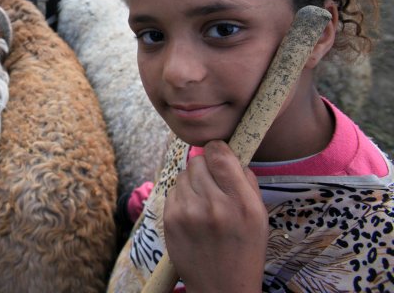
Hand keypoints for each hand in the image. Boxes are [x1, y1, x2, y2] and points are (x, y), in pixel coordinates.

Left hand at [163, 140, 266, 292]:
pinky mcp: (170, 220)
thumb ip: (246, 181)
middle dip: (205, 167)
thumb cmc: (244, 249)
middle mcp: (215, 206)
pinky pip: (172, 191)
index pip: (220, 155)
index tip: (219, 155)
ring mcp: (189, 213)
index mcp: (243, 204)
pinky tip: (192, 213)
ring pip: (182, 174)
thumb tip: (227, 153)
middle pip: (198, 161)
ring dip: (192, 182)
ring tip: (203, 202)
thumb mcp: (259, 216)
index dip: (217, 150)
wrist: (221, 286)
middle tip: (213, 184)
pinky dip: (181, 196)